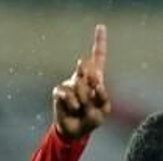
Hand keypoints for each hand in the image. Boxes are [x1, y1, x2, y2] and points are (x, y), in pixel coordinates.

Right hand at [52, 23, 110, 139]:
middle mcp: (82, 77)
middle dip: (90, 85)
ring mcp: (70, 83)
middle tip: (90, 100)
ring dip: (83, 101)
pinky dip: (73, 104)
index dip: (100, 42)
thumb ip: (102, 95)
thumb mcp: (104, 110)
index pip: (98, 58)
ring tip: (81, 109)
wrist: (75, 132)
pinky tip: (74, 108)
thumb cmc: (92, 119)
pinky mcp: (59, 91)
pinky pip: (68, 94)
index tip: (101, 27)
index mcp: (96, 79)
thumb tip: (95, 80)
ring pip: (79, 85)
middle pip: (87, 69)